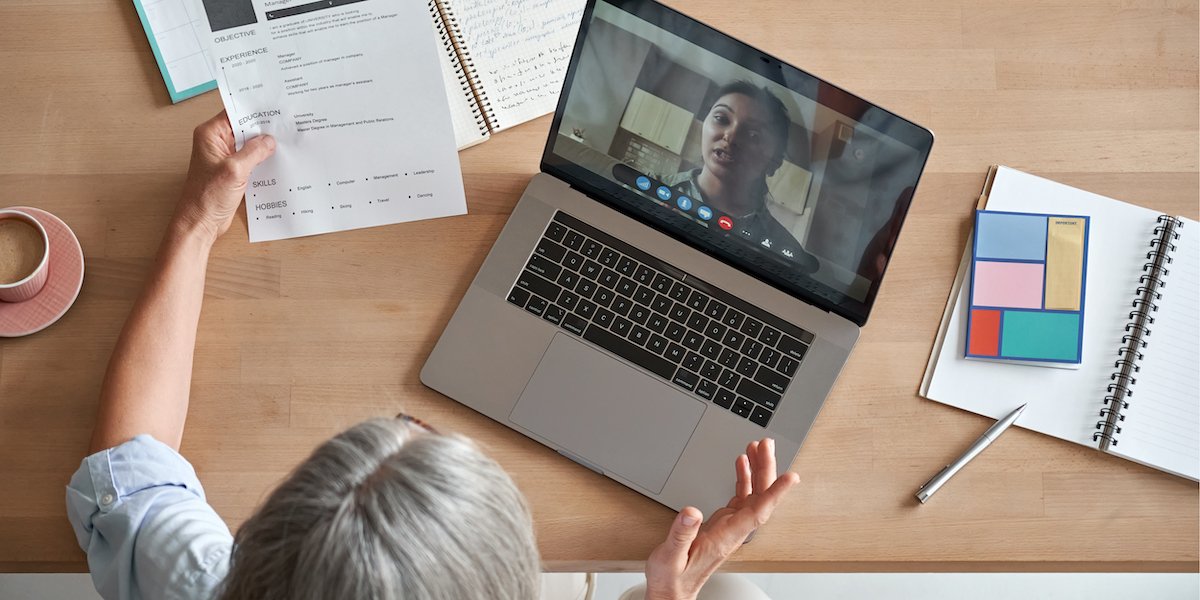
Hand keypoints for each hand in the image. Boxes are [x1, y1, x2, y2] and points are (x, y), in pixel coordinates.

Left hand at [173, 111, 274, 242]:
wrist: (201, 222)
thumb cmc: (206, 197)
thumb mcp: (235, 170)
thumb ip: (254, 152)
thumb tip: (269, 140)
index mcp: (210, 135)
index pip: (235, 113)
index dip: (255, 111)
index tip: (275, 109)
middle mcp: (216, 142)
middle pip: (244, 127)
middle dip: (263, 129)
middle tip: (285, 126)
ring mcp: (225, 157)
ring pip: (249, 144)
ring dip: (264, 146)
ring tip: (284, 143)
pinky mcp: (232, 170)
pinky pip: (250, 159)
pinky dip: (262, 160)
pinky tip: (275, 160)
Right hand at [644, 438, 798, 599]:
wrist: (672, 590)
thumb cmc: (671, 577)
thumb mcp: (670, 557)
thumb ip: (681, 534)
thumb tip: (691, 511)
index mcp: (725, 538)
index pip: (758, 513)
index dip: (775, 493)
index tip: (791, 477)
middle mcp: (733, 531)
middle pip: (759, 497)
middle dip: (766, 468)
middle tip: (766, 444)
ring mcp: (730, 526)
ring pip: (753, 494)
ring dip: (758, 470)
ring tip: (757, 446)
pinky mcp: (723, 523)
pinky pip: (741, 496)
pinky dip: (744, 478)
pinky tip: (742, 464)